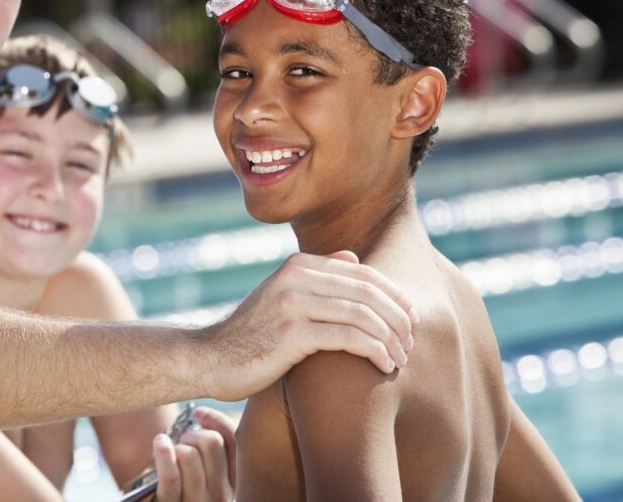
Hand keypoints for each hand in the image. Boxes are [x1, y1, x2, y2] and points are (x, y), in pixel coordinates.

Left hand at [152, 407, 235, 501]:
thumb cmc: (178, 486)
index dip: (217, 420)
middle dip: (192, 434)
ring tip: (168, 452)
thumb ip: (209, 446)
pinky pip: (171, 476)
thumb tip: (202, 414)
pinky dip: (163, 453)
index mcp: (233, 483)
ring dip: (175, 446)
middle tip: (181, 442)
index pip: (235, 442)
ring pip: (189, 455)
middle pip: (212, 443)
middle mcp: (221, 496)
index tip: (199, 413)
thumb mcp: (200, 468)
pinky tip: (160, 443)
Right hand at [199, 251, 417, 401]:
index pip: (363, 274)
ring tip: (401, 358)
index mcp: (297, 266)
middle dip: (398, 318)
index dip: (395, 295)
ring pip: (362, 315)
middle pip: (367, 292)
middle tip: (412, 342)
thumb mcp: (282, 295)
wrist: (209, 358)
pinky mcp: (291, 334)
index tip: (412, 318)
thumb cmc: (251, 333)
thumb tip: (352, 258)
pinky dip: (374, 351)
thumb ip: (318, 276)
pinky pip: (348, 338)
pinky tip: (383, 364)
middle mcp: (296, 278)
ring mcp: (292, 304)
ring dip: (391, 338)